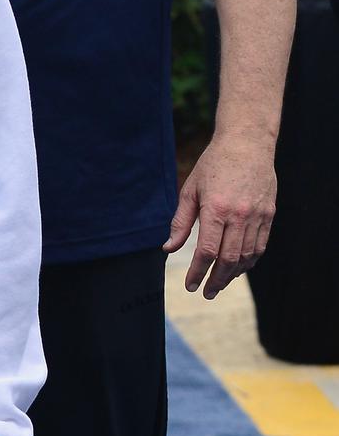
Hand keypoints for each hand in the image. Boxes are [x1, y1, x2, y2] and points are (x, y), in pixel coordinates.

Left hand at [164, 131, 276, 299]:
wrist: (247, 143)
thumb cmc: (213, 165)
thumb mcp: (190, 191)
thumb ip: (180, 222)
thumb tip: (168, 249)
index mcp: (216, 209)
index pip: (207, 251)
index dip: (198, 272)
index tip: (190, 285)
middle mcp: (239, 215)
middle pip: (229, 259)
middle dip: (216, 280)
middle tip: (206, 292)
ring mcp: (257, 215)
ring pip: (247, 255)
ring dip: (233, 274)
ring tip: (220, 283)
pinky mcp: (269, 214)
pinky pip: (261, 245)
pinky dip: (250, 261)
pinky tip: (239, 268)